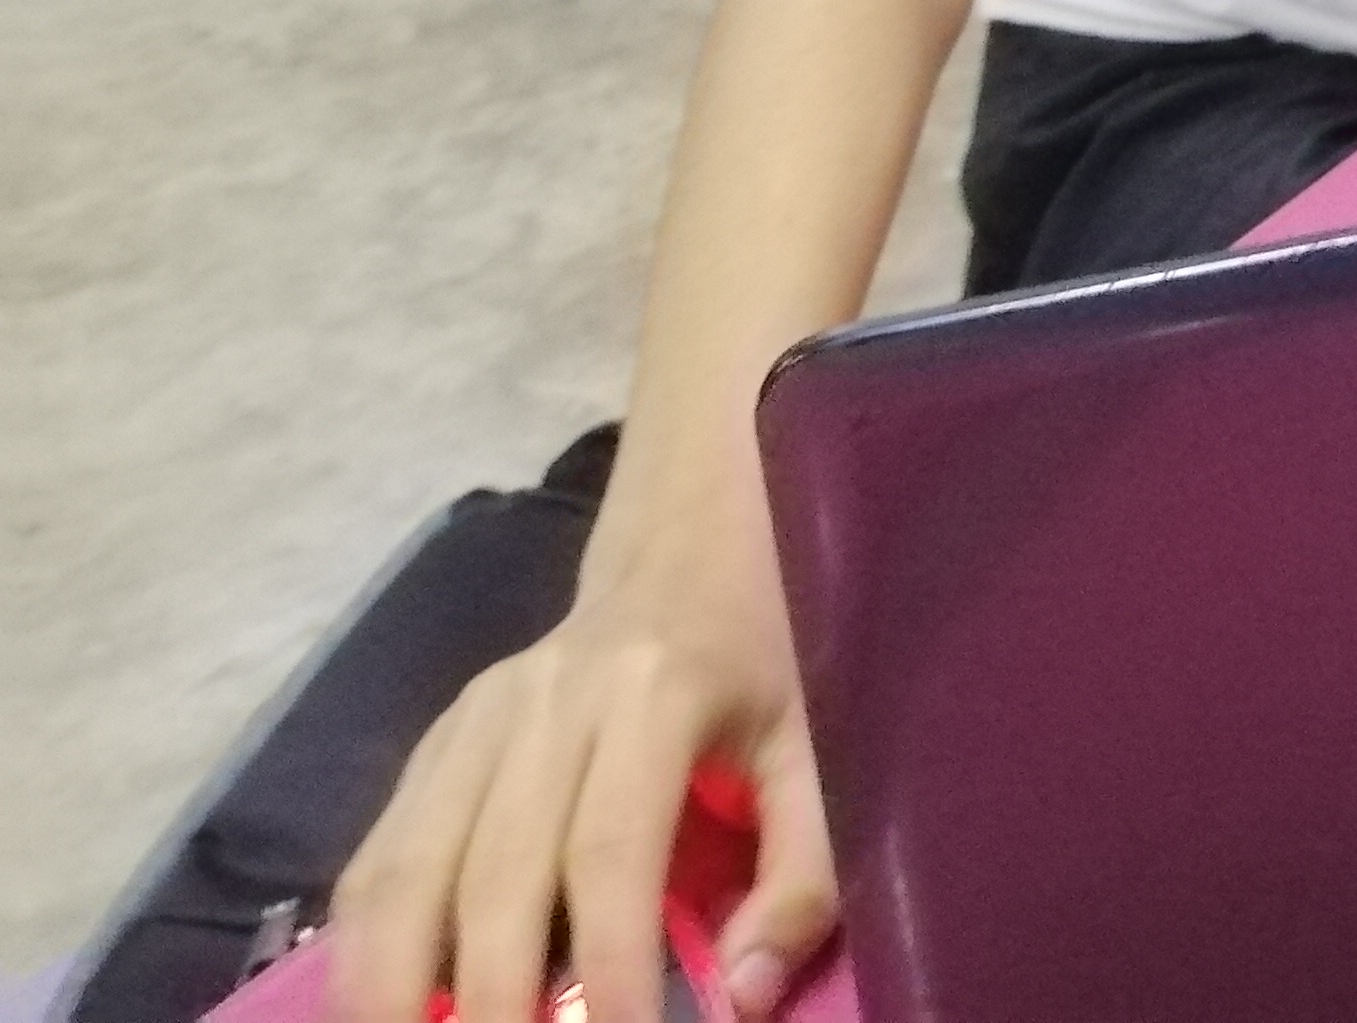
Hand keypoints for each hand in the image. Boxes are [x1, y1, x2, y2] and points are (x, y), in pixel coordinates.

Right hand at [331, 559, 832, 1022]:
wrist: (684, 550)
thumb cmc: (761, 657)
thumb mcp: (817, 745)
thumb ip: (801, 871)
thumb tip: (741, 997)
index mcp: (653, 695)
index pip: (610, 851)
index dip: (607, 964)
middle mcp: (545, 704)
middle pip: (493, 873)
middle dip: (490, 998)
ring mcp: (473, 721)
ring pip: (407, 869)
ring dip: (395, 984)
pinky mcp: (433, 744)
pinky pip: (380, 855)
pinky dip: (366, 945)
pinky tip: (381, 1003)